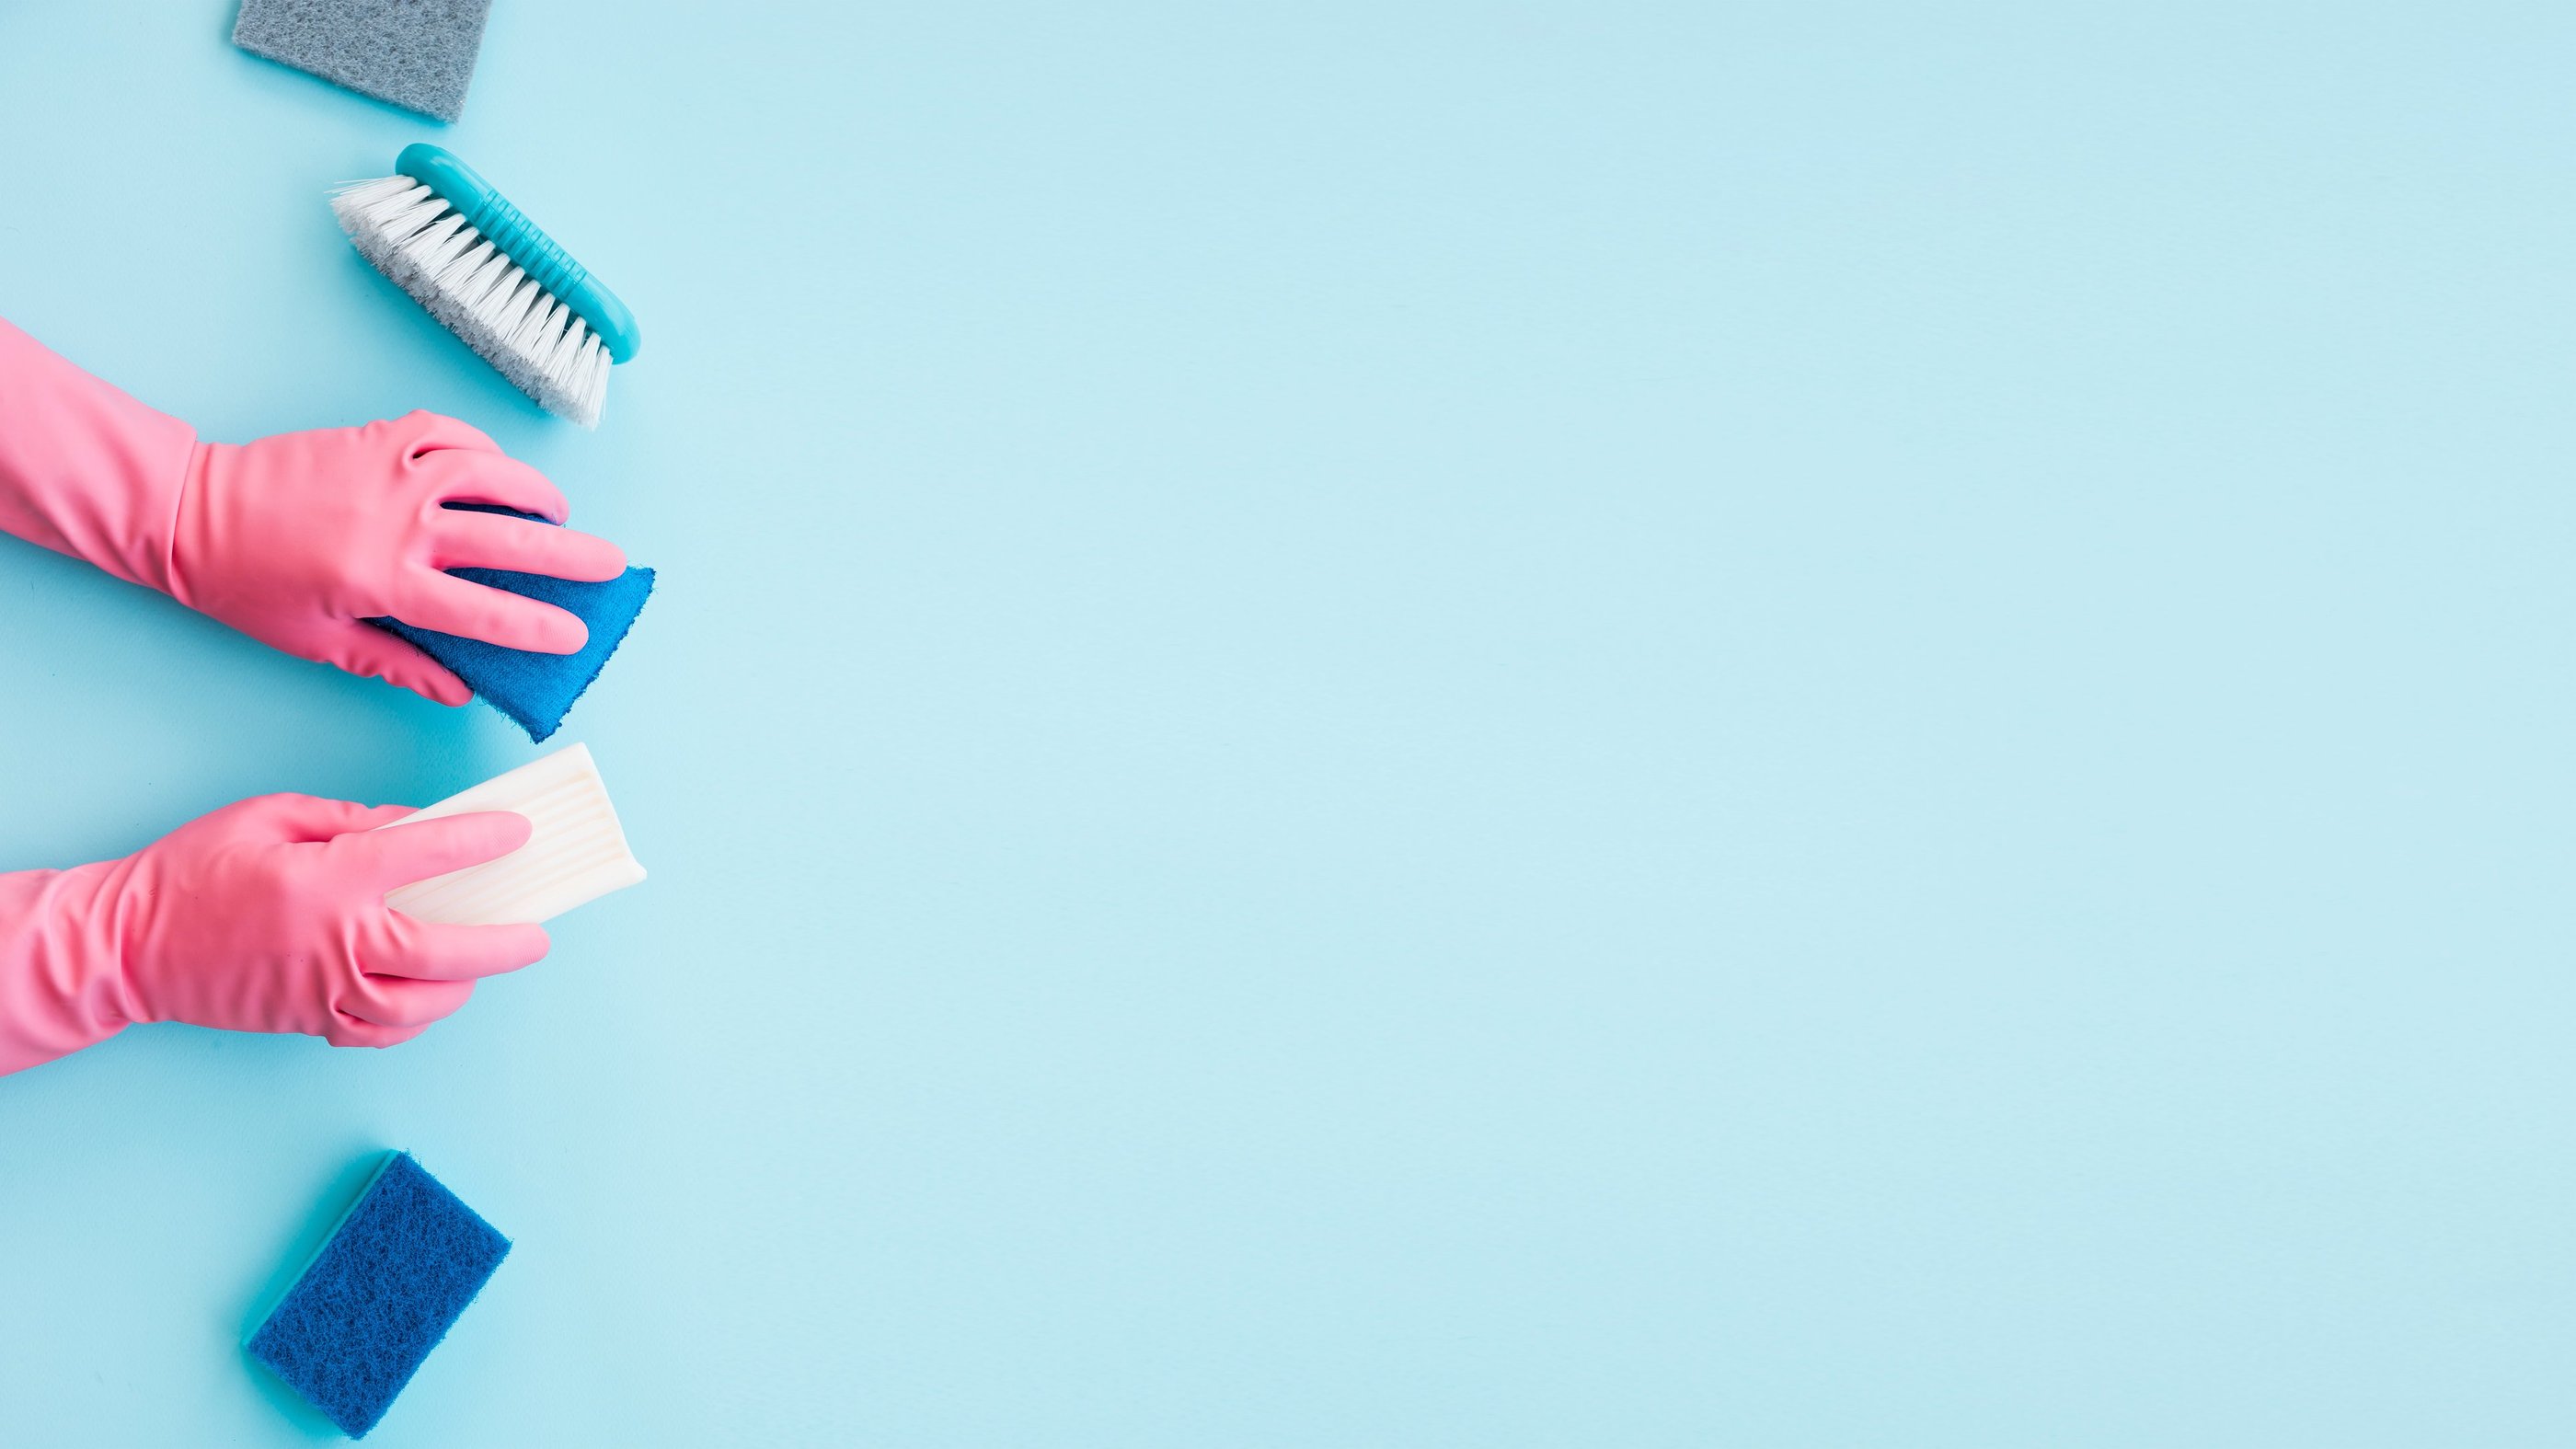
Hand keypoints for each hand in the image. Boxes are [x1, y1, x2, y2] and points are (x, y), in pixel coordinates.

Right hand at [98, 794, 549, 1047]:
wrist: (123, 945)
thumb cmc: (190, 872)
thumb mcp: (268, 816)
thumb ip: (349, 820)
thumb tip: (414, 826)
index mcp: (328, 879)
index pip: (427, 855)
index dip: (481, 842)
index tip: (518, 834)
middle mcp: (335, 942)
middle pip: (445, 953)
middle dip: (504, 945)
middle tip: (537, 936)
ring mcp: (322, 991)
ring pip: (419, 1006)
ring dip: (462, 987)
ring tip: (482, 965)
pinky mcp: (305, 1022)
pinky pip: (377, 1033)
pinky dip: (411, 1020)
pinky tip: (425, 997)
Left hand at [170, 411, 627, 703]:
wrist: (191, 511)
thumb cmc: (245, 584)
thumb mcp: (317, 640)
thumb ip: (394, 663)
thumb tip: (457, 690)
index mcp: (384, 582)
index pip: (483, 610)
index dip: (537, 626)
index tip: (574, 634)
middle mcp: (398, 522)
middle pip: (508, 538)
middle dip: (570, 555)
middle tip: (610, 563)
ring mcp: (390, 471)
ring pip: (490, 474)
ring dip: (534, 493)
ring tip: (556, 513)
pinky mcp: (376, 439)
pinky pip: (449, 434)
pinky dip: (482, 449)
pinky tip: (495, 469)